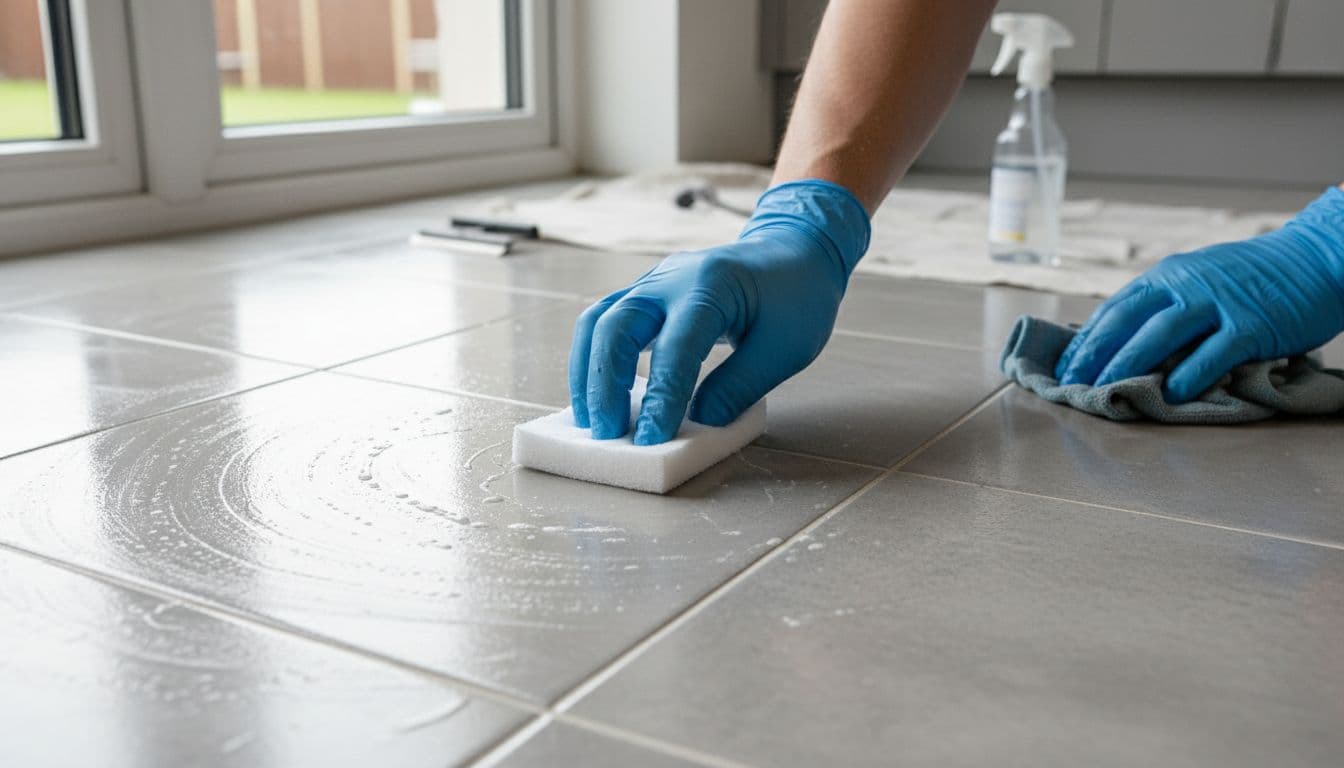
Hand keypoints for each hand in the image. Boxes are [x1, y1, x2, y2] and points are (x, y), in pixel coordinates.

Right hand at [569, 180, 870, 444]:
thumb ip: (740, 386)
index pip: (675, 349)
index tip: (651, 440)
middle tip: (609, 434)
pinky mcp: (645, 294)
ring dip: (589, 372)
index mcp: (712, 287)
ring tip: (591, 420)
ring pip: (598, 321)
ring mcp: (653, 282)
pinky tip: (601, 395)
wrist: (794, 251)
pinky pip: (605, 321)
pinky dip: (596, 359)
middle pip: (615, 326)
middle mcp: (671, 279)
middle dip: (605, 384)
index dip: (661, 398)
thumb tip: (698, 422)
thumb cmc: (796, 297)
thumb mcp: (785, 348)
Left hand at [1056, 187, 1343, 401]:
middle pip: (1127, 321)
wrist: (1316, 258)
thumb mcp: (1199, 279)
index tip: (1064, 366)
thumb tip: (1121, 340)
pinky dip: (1189, 374)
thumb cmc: (1253, 279)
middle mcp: (1186, 285)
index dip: (1086, 339)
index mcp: (1169, 276)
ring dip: (1127, 365)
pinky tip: (1170, 394)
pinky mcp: (1252, 324)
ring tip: (1105, 390)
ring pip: (1160, 335)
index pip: (1115, 308)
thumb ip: (1165, 304)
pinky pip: (1214, 352)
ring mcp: (1219, 303)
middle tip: (1071, 385)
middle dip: (1094, 355)